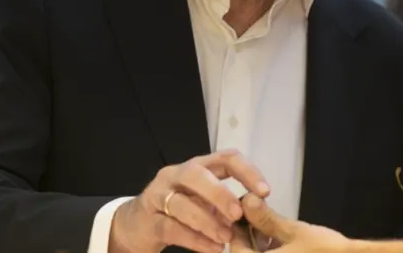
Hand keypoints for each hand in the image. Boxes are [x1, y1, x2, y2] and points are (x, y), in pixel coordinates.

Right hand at [108, 149, 270, 252]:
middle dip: (220, 194)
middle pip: (197, 175)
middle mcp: (177, 174)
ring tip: (226, 238)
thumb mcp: (205, 203)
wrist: (136, 226)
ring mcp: (159, 195)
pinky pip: (171, 227)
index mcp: (199, 166)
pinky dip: (194, 239)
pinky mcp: (148, 219)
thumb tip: (258, 214)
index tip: (265, 191)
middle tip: (238, 214)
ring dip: (207, 221)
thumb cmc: (179, 211)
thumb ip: (227, 205)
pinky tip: (212, 248)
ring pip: (182, 203)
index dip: (248, 172)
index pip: (226, 158)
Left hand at [230, 194, 351, 252]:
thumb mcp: (294, 232)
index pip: (235, 247)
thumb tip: (248, 200)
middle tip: (259, 214)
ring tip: (272, 226)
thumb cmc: (324, 251)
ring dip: (260, 246)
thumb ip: (267, 218)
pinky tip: (282, 242)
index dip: (239, 225)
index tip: (247, 207)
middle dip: (250, 235)